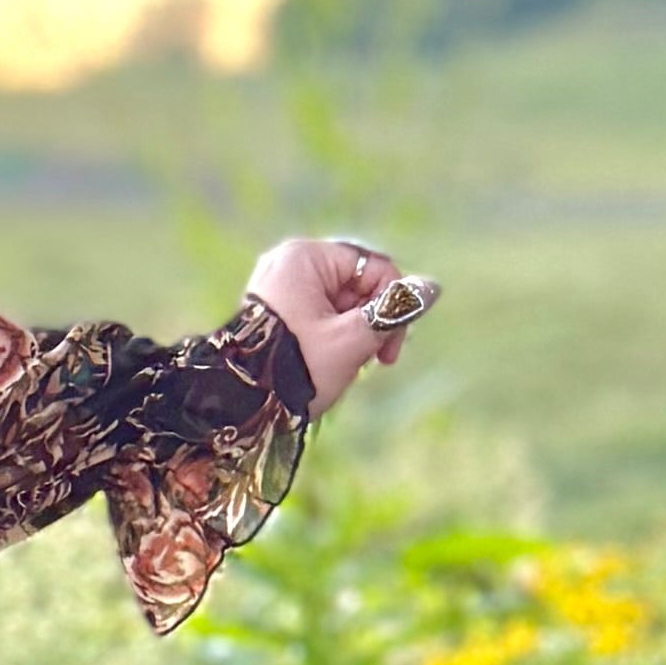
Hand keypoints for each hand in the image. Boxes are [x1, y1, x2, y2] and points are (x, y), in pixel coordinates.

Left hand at [249, 232, 433, 414]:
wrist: (234, 406)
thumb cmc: (294, 369)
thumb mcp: (352, 340)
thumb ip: (393, 312)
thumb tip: (431, 287)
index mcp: (305, 257)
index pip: (374, 267)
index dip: (393, 305)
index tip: (391, 349)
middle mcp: (288, 263)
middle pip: (356, 285)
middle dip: (371, 322)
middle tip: (374, 361)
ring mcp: (276, 286)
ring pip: (338, 303)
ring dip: (354, 333)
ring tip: (348, 366)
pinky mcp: (271, 311)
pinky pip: (317, 314)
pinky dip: (331, 337)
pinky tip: (330, 364)